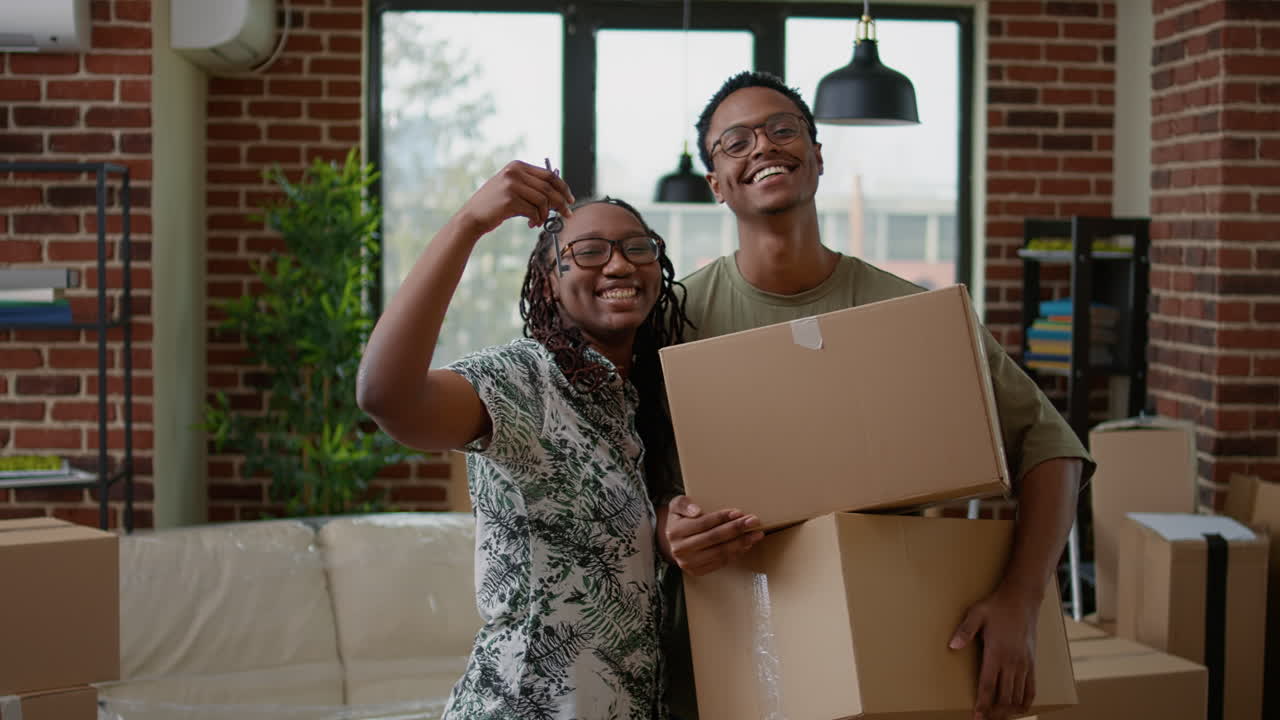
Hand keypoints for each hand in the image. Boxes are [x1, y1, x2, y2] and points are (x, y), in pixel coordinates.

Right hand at [457, 160, 575, 235]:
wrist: (472, 217)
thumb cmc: (495, 205)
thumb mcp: (512, 188)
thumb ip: (532, 187)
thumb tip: (560, 196)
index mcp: (517, 166)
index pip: (549, 175)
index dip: (563, 188)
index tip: (570, 199)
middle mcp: (514, 172)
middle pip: (549, 187)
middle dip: (561, 202)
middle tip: (567, 215)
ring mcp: (511, 185)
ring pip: (543, 200)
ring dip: (545, 214)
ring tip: (539, 221)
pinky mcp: (509, 200)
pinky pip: (533, 211)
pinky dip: (536, 220)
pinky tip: (530, 224)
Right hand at [657, 495, 763, 575]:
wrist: (672, 543)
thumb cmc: (679, 520)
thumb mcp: (676, 506)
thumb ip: (684, 504)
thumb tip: (697, 511)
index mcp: (675, 532)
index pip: (703, 523)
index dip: (722, 518)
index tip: (739, 512)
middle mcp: (680, 550)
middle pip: (714, 538)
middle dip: (736, 529)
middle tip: (753, 521)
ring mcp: (689, 563)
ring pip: (720, 552)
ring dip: (741, 543)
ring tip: (755, 534)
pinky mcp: (697, 572)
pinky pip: (721, 562)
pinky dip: (736, 553)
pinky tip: (746, 544)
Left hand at [949, 586, 1039, 719]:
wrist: (1023, 599)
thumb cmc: (997, 606)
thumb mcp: (976, 613)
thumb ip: (964, 631)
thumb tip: (952, 645)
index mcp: (996, 653)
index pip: (988, 685)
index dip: (983, 704)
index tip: (977, 717)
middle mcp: (1012, 662)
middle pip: (1004, 696)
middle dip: (995, 712)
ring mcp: (1024, 663)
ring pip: (1018, 695)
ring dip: (1009, 710)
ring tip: (998, 718)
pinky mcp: (1032, 662)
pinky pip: (1032, 687)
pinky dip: (1026, 701)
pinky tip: (1020, 709)